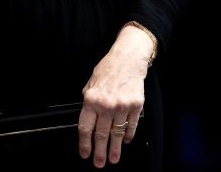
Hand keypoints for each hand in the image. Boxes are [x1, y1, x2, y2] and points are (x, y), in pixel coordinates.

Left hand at [78, 26, 151, 166]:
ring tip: (113, 159)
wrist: (128, 59)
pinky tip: (124, 142)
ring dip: (114, 149)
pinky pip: (131, 126)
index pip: (86, 127)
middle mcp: (106, 104)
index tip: (85, 153)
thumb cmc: (109, 69)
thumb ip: (88, 101)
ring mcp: (122, 106)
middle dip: (100, 151)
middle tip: (99, 163)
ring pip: (117, 133)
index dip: (85, 143)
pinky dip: (128, 136)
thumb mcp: (91, 83)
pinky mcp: (136, 106)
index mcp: (92, 99)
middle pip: (102, 134)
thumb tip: (88, 118)